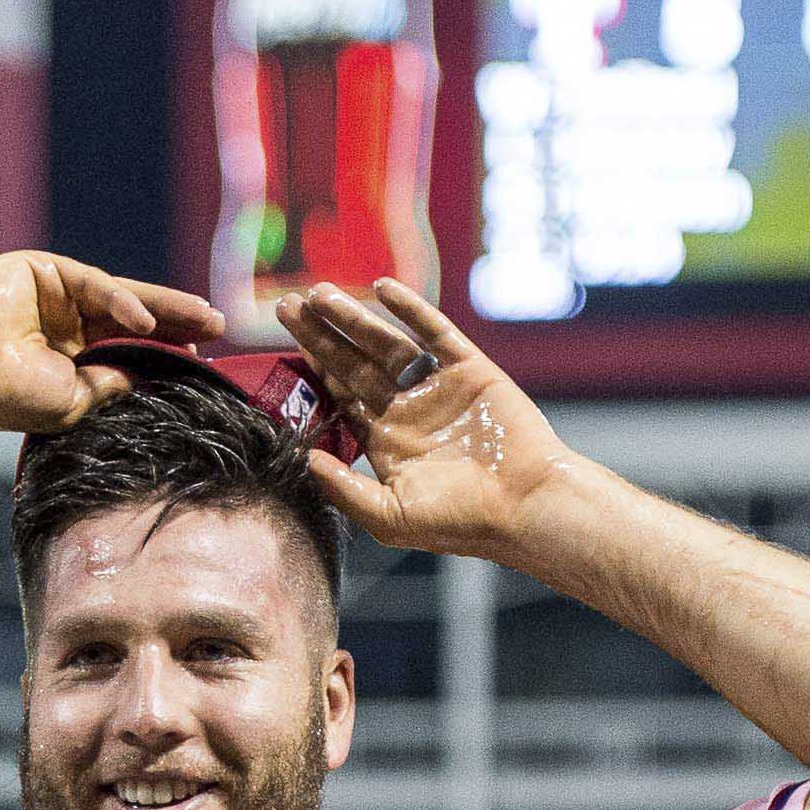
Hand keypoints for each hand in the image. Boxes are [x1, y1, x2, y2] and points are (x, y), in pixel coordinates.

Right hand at [0, 251, 227, 438]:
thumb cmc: (10, 396)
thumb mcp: (75, 400)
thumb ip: (114, 384)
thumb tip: (153, 375)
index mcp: (73, 355)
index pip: (130, 345)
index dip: (169, 348)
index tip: (207, 356)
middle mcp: (68, 321)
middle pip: (134, 316)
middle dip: (179, 319)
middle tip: (221, 324)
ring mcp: (56, 292)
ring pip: (122, 295)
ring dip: (165, 306)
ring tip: (206, 317)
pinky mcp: (43, 269)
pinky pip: (93, 283)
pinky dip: (121, 303)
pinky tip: (147, 322)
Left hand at [274, 280, 568, 562]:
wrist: (523, 504)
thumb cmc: (460, 521)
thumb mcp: (390, 516)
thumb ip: (345, 489)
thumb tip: (305, 458)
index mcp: (386, 442)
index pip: (342, 398)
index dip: (314, 370)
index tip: (286, 343)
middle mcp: (407, 410)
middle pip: (354, 364)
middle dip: (321, 335)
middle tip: (287, 306)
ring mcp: (436, 387)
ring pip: (385, 343)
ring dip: (354, 318)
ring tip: (320, 294)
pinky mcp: (467, 368)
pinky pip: (433, 331)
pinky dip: (410, 308)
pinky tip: (381, 288)